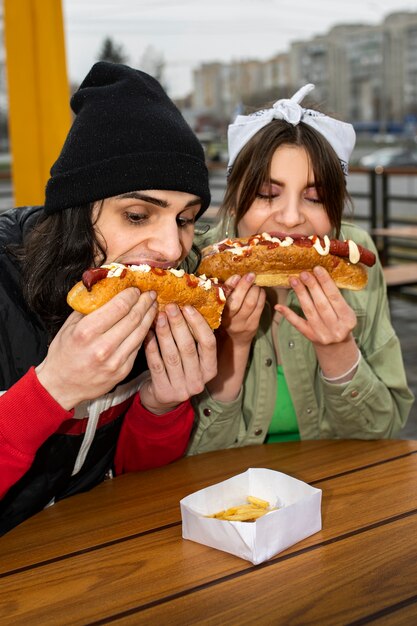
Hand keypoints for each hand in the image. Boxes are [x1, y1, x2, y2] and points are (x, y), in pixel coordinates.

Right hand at [36, 288, 157, 409]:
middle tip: (150, 294)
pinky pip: (138, 347)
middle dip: (144, 303)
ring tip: (153, 306)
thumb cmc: (63, 354)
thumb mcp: (69, 326)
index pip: (118, 307)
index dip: (131, 295)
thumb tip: (105, 289)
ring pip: (140, 333)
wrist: (61, 387)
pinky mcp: (122, 371)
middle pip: (133, 318)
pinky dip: (144, 333)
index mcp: (86, 332)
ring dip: (149, 316)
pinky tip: (146, 324)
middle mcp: (102, 347)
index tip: (135, 289)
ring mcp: (114, 361)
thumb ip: (87, 308)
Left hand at [140, 303, 216, 412]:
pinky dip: (151, 346)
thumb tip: (184, 307)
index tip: (187, 307)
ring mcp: (181, 388)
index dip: (198, 324)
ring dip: (164, 333)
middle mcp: (198, 381)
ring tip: (158, 316)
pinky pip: (156, 364)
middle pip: (188, 347)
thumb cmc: (179, 370)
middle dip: (178, 324)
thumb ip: (193, 339)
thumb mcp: (192, 359)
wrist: (163, 399)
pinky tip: (147, 332)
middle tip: (170, 307)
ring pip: (171, 355)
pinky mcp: (164, 391)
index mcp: (210, 369)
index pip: (209, 343)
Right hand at [220, 274, 265, 345]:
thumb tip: (236, 276)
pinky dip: (261, 296)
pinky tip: (260, 291)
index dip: (230, 286)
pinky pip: (260, 307)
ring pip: (251, 303)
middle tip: (250, 275)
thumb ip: (226, 293)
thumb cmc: (227, 317)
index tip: (237, 275)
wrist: (235, 339)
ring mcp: (242, 324)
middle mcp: (229, 320)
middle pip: (238, 301)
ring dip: (255, 290)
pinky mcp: (253, 325)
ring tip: (254, 284)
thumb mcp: (222, 307)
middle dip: (245, 285)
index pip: (223, 298)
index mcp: (218, 313)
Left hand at [275, 266, 358, 377]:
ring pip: (309, 311)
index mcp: (348, 319)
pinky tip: (279, 306)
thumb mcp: (345, 311)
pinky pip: (297, 324)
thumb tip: (319, 274)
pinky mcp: (310, 337)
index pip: (335, 297)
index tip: (317, 268)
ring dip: (300, 294)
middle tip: (303, 273)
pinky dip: (288, 314)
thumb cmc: (340, 321)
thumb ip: (335, 297)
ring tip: (294, 280)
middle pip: (321, 304)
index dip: (326, 282)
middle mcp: (336, 328)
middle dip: (311, 286)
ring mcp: (322, 333)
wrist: (336, 346)